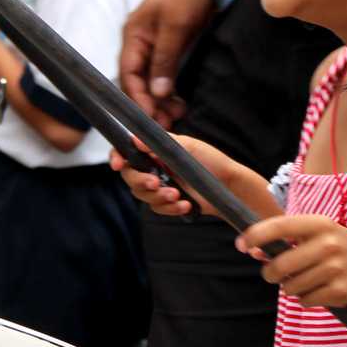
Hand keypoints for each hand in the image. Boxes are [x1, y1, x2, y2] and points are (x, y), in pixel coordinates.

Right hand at [110, 135, 242, 217]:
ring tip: (177, 195)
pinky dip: (170, 208)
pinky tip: (186, 205)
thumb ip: (161, 142)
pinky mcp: (168, 202)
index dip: (116, 157)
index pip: (126, 151)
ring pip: (142, 194)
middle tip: (156, 183)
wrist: (229, 186)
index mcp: (154, 150)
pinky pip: (158, 208)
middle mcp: (153, 167)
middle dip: (140, 181)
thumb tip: (134, 138)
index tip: (117, 165)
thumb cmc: (211, 161)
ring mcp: (160, 186)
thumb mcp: (188, 146)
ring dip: (158, 197)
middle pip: (130, 176)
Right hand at [119, 0, 212, 127]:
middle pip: (136, 84)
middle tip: (165, 125)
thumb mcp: (175, 27)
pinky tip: (178, 106)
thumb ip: (165, 59)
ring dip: (159, 103)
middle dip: (148, 106)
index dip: (136, 98)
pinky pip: (160, 80)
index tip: (148, 118)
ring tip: (175, 119)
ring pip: (149, 85)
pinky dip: (168, 94)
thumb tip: (157, 92)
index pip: (128, 74)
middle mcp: (137, 48)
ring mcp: (150, 52)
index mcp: (133, 38)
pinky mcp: (163, 55)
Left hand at [238, 215, 346, 308]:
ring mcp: (336, 269)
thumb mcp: (316, 236)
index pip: (279, 226)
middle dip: (270, 273)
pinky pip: (305, 301)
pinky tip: (317, 290)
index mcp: (319, 224)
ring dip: (289, 288)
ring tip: (303, 281)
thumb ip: (285, 241)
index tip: (240, 244)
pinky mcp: (341, 292)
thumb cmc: (337, 248)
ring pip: (291, 287)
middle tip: (273, 274)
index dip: (255, 235)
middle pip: (280, 265)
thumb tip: (251, 251)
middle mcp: (329, 244)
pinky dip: (304, 299)